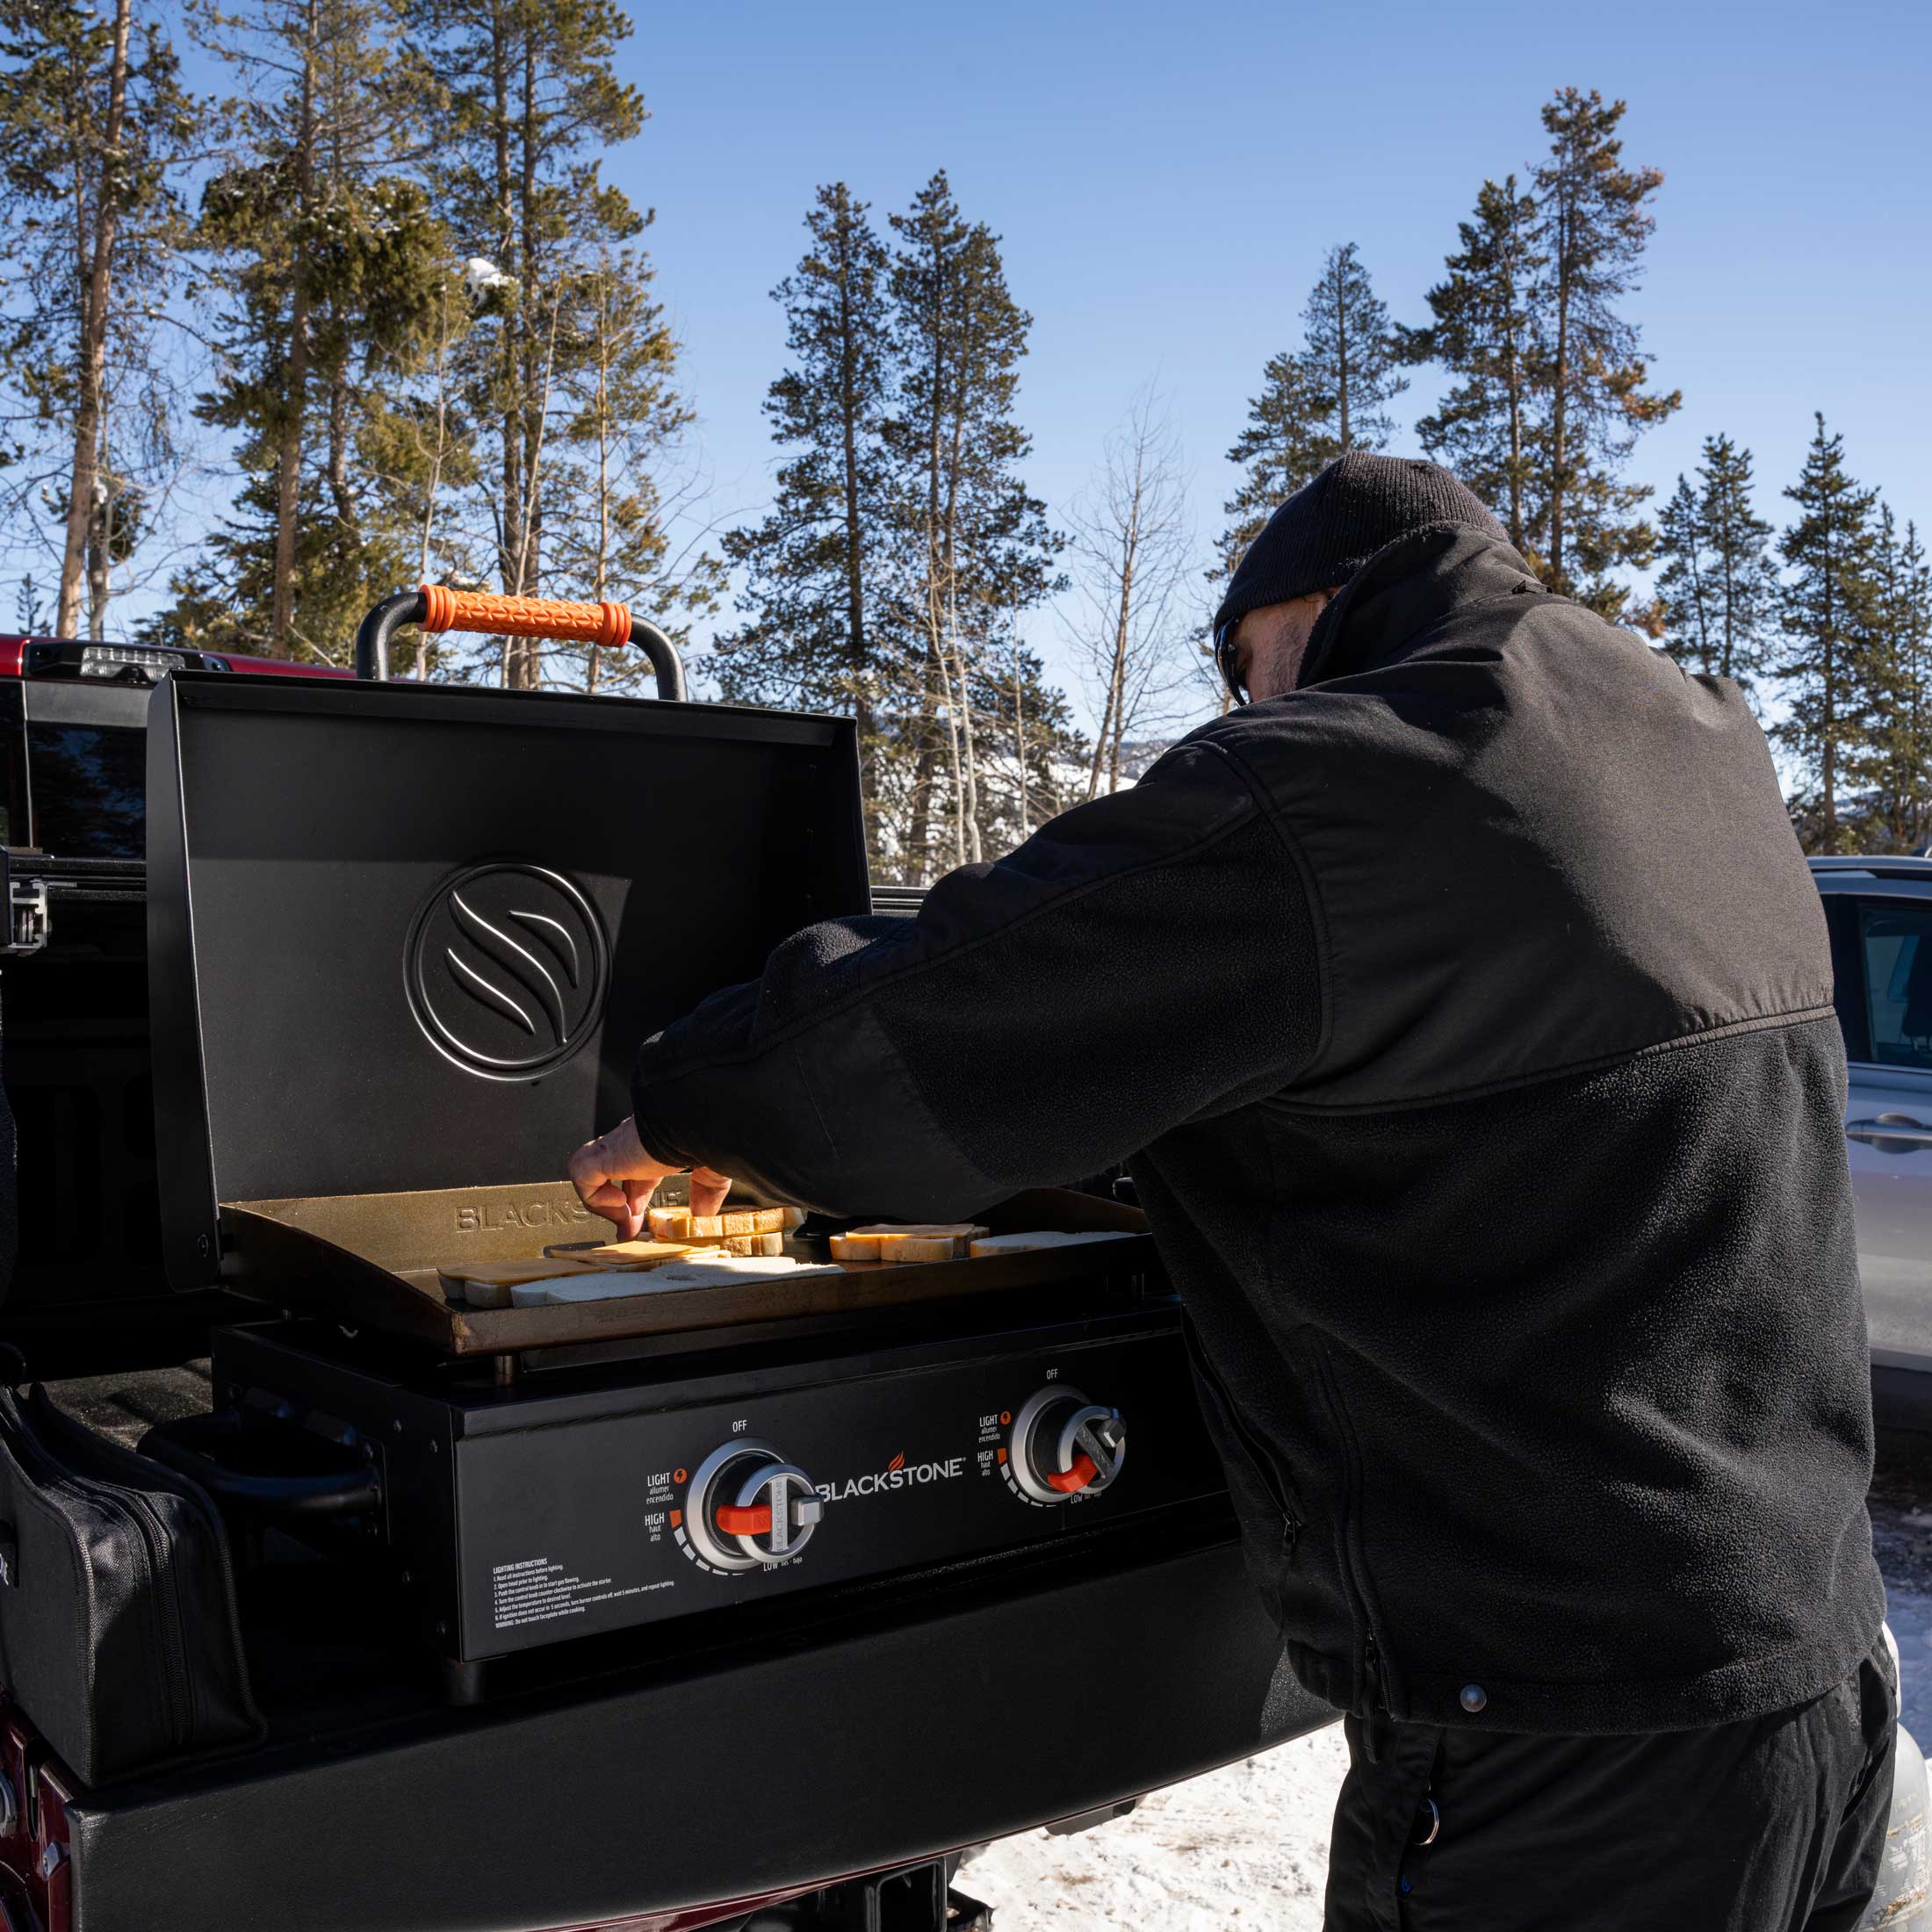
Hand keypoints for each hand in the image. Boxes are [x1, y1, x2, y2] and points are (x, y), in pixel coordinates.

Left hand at [567, 1117, 733, 1238]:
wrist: (698, 1119)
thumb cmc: (709, 1135)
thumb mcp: (712, 1172)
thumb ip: (707, 1193)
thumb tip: (705, 1216)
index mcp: (658, 1147)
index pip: (640, 1175)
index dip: (638, 1201)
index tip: (642, 1224)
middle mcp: (635, 1144)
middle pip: (617, 1179)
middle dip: (620, 1210)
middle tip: (628, 1234)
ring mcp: (618, 1147)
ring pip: (593, 1174)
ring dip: (605, 1204)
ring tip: (625, 1221)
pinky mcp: (605, 1153)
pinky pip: (583, 1174)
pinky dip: (595, 1196)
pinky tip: (621, 1204)